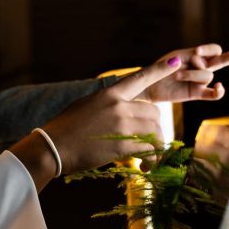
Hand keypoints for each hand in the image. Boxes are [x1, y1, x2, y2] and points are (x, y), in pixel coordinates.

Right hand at [11, 58, 182, 188]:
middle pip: (154, 112)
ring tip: (147, 160)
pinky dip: (152, 160)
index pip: (139, 78)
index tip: (176, 61)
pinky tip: (144, 168)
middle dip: (154, 128)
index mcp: (109, 94)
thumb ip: (105, 105)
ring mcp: (122, 123)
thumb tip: (119, 109)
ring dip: (155, 146)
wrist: (52, 148)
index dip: (159, 69)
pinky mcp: (123, 144)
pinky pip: (150, 149)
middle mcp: (119, 105)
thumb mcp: (84, 107)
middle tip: (148, 144)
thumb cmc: (63, 130)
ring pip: (155, 131)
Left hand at [123, 43, 228, 102]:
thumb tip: (193, 60)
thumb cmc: (158, 69)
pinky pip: (213, 95)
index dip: (208, 50)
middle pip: (221, 60)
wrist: (147, 85)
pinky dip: (218, 92)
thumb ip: (183, 59)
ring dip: (193, 75)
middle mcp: (200, 67)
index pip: (213, 50)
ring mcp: (199, 81)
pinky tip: (218, 87)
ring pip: (208, 76)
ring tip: (177, 76)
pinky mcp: (196, 93)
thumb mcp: (170, 60)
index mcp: (196, 55)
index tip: (197, 52)